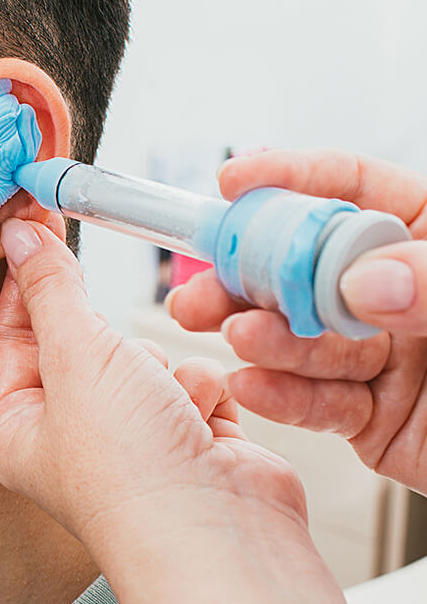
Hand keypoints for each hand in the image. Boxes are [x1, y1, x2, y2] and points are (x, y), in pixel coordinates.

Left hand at [0, 217, 306, 564]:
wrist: (224, 536)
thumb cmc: (130, 466)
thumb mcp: (75, 356)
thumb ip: (50, 289)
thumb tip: (17, 234)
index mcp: (21, 427)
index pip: (11, 334)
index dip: (22, 277)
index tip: (33, 220)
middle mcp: (74, 436)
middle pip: (80, 343)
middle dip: (103, 335)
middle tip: (107, 320)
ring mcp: (135, 440)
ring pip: (143, 359)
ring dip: (158, 367)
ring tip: (162, 402)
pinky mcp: (191, 440)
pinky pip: (190, 382)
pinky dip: (199, 392)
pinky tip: (201, 422)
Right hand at [167, 149, 426, 493]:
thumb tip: (365, 280)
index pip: (354, 192)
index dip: (292, 181)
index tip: (238, 182)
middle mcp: (399, 297)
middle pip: (306, 270)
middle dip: (249, 274)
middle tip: (204, 281)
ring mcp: (383, 359)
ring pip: (304, 339)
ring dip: (264, 336)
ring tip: (239, 334)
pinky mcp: (372, 421)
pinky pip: (318, 406)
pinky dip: (283, 397)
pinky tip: (255, 384)